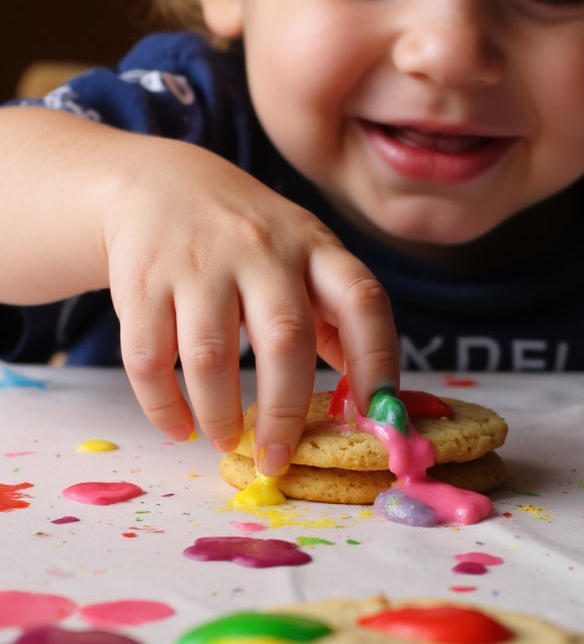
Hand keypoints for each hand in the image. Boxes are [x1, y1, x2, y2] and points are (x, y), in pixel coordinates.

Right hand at [103, 137, 398, 465]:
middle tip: (277, 459)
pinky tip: (178, 426)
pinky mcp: (144, 279)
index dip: (378, 360)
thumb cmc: (251, 239)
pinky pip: (148, 358)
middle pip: (285, 338)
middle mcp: (263, 250)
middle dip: (284, 411)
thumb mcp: (307, 256)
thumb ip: (338, 318)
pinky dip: (162, 406)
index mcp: (316, 248)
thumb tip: (370, 399)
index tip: (377, 417)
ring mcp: (200, 262)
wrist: (161, 184)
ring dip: (219, 414)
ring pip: (209, 356)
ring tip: (225, 441)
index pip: (363, 301)